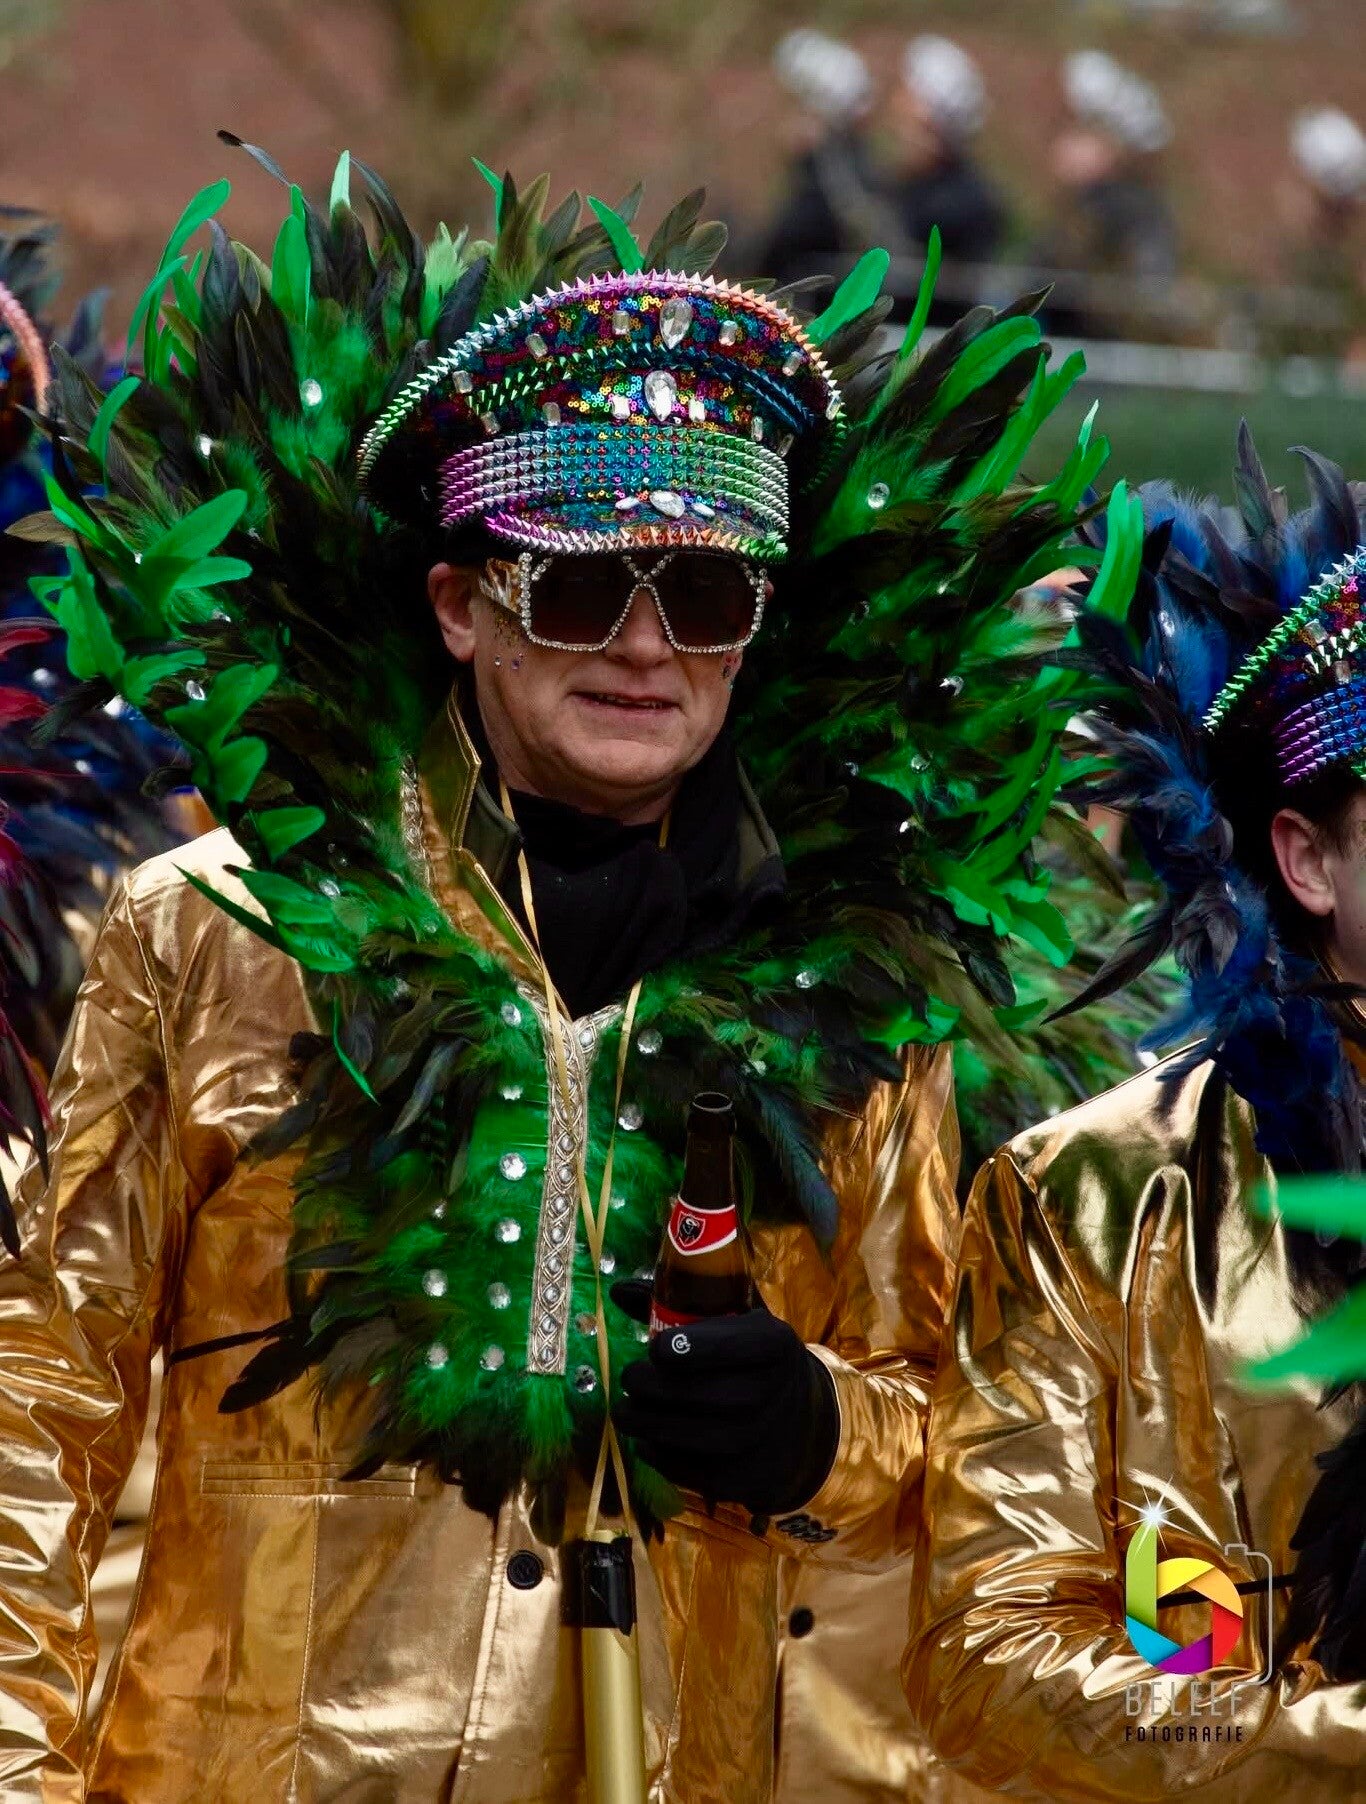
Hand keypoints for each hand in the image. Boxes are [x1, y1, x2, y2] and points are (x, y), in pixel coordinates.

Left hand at [610, 1279, 838, 1515]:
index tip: (656, 1348)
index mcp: (775, 1344)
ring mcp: (760, 1441)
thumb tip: (618, 1290)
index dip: (691, 1347)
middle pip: (705, 1394)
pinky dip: (659, 1454)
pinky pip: (691, 1469)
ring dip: (646, 1422)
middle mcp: (775, 1393)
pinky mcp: (742, 1479)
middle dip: (653, 1386)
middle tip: (629, 1377)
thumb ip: (683, 1302)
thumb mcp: (734, 1321)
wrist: (796, 1422)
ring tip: (625, 1411)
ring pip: (692, 1436)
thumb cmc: (750, 1359)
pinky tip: (646, 1438)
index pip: (735, 1344)